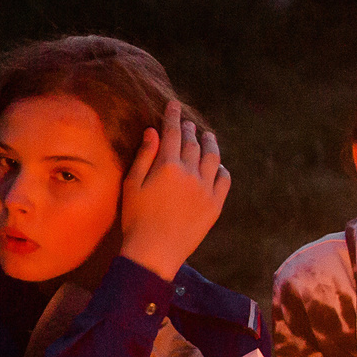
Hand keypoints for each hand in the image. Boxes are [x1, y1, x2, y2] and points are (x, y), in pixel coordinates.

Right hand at [117, 102, 230, 281]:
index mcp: (167, 167)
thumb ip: (145, 156)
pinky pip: (224, 180)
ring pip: (212, 158)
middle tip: (187, 123)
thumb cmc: (136, 219)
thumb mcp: (132, 185)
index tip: (174, 105)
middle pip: (193, 144)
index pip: (172, 133)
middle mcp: (190, 174)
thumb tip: (153, 132)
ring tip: (207, 136)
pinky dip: (221, 169)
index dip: (173, 117)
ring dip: (210, 144)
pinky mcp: (216, 205)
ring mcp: (206, 189)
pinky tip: (217, 166)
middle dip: (189, 130)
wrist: (155, 251)